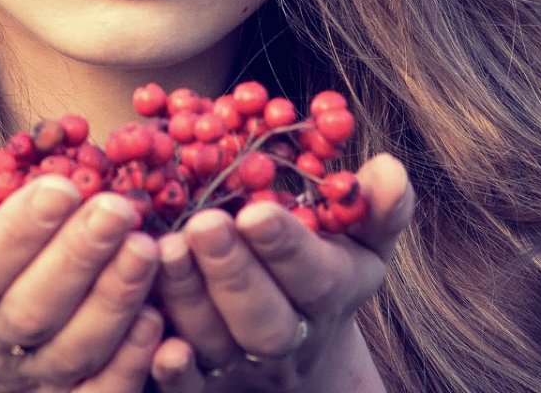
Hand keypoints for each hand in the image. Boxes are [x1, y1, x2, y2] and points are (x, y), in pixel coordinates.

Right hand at [0, 95, 166, 391]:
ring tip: (149, 247)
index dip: (21, 229)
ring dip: (113, 302)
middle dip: (78, 258)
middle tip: (120, 208)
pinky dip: (130, 366)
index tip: (62, 184)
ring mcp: (31, 374)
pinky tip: (160, 319)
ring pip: (74, 351)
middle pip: (33, 309)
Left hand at [146, 154, 412, 390]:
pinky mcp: (201, 385)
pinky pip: (186, 387)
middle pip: (263, 319)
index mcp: (329, 293)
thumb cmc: (327, 271)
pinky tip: (149, 327)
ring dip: (188, 298)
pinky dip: (169, 368)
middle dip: (232, 271)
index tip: (256, 211)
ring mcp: (240, 364)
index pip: (313, 276)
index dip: (286, 247)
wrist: (302, 358)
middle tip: (202, 224)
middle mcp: (286, 337)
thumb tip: (391, 169)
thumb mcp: (362, 240)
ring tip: (162, 248)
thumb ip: (377, 208)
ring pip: (214, 342)